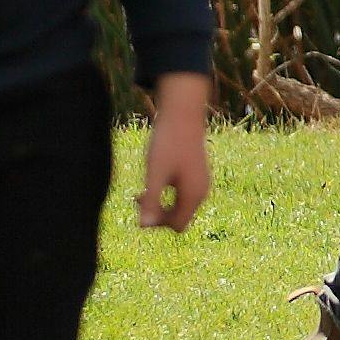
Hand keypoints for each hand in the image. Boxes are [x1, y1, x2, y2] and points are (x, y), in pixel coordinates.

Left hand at [130, 74, 212, 233]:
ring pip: (180, 207)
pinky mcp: (196, 174)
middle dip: (158, 214)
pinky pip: (182, 195)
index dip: (157, 222)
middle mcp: (201, 192)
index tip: (141, 205)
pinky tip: (154, 180)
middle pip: (179, 218)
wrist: (183, 113)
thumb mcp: (155, 173)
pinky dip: (167, 193)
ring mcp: (201, 183)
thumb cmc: (168, 142)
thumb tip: (143, 226)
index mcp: (193, 194)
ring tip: (141, 192)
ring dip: (161, 204)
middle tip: (137, 197)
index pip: (177, 225)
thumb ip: (151, 201)